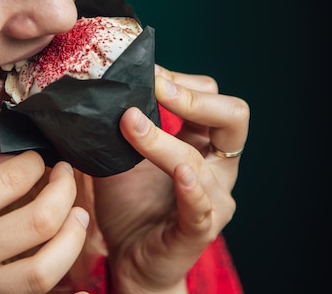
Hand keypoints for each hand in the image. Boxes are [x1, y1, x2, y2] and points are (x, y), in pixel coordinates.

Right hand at [0, 151, 89, 293]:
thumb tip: (14, 156)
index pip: (10, 178)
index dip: (37, 162)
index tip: (40, 159)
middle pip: (40, 219)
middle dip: (66, 190)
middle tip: (67, 176)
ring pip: (47, 267)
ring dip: (74, 236)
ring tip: (78, 215)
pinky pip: (32, 293)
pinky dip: (55, 268)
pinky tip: (59, 248)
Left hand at [93, 65, 249, 293]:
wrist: (128, 258)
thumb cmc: (128, 204)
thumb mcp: (122, 155)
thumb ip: (122, 126)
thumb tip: (98, 88)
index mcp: (203, 143)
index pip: (211, 98)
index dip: (183, 81)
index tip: (147, 72)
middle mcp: (217, 167)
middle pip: (233, 117)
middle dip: (195, 97)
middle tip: (157, 86)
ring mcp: (213, 199)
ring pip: (200, 159)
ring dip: (164, 140)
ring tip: (130, 122)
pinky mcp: (199, 230)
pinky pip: (201, 206)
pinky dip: (191, 188)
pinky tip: (180, 172)